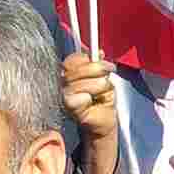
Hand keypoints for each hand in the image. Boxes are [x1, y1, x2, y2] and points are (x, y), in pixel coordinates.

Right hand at [58, 50, 124, 173]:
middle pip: (77, 69)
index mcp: (69, 74)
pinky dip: (92, 97)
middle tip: (110, 70)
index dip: (87, 58)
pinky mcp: (69, 108)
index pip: (72, 60)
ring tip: (103, 90)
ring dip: (99, 85)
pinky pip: (81, 96)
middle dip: (98, 68)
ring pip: (82, 82)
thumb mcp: (102, 77)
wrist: (104, 121)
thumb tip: (99, 52)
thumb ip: (98, 64)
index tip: (102, 59)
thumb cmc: (102, 100)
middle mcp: (63, 84)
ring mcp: (64, 96)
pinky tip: (93, 102)